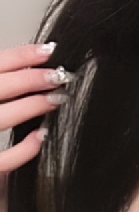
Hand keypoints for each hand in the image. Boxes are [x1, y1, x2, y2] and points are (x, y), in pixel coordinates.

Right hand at [0, 41, 71, 211]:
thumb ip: (3, 87)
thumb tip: (34, 68)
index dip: (20, 56)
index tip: (49, 51)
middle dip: (31, 79)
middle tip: (60, 76)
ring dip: (32, 106)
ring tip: (57, 100)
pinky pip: (1, 160)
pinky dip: (24, 149)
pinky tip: (42, 137)